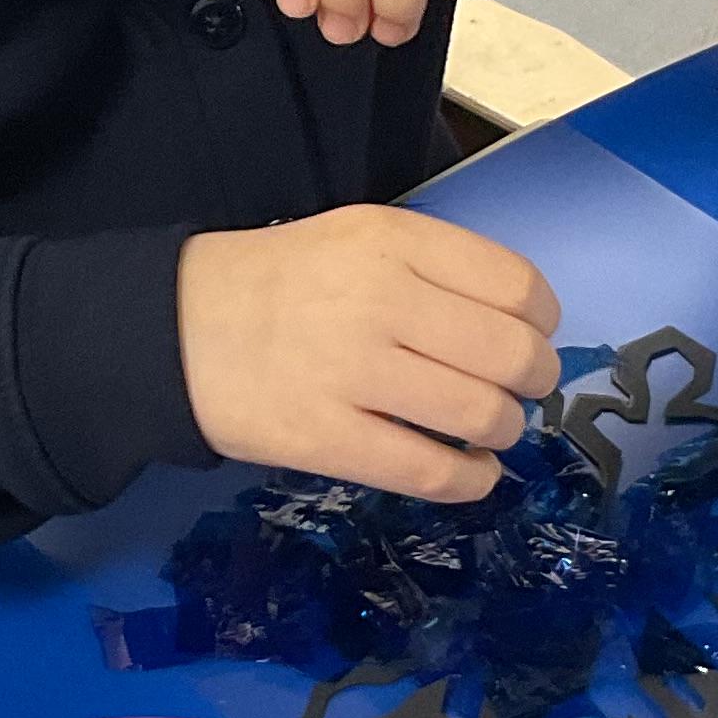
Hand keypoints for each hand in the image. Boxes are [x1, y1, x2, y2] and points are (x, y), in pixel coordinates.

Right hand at [176, 209, 562, 505]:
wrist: (175, 328)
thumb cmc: (280, 284)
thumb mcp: (358, 237)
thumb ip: (435, 268)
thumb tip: (523, 326)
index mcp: (394, 242)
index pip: (517, 288)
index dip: (542, 324)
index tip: (528, 338)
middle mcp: (381, 301)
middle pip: (512, 356)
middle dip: (532, 383)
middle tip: (515, 392)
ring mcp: (353, 373)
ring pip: (482, 416)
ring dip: (502, 432)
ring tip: (485, 431)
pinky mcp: (326, 438)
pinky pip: (431, 471)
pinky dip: (471, 481)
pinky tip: (470, 473)